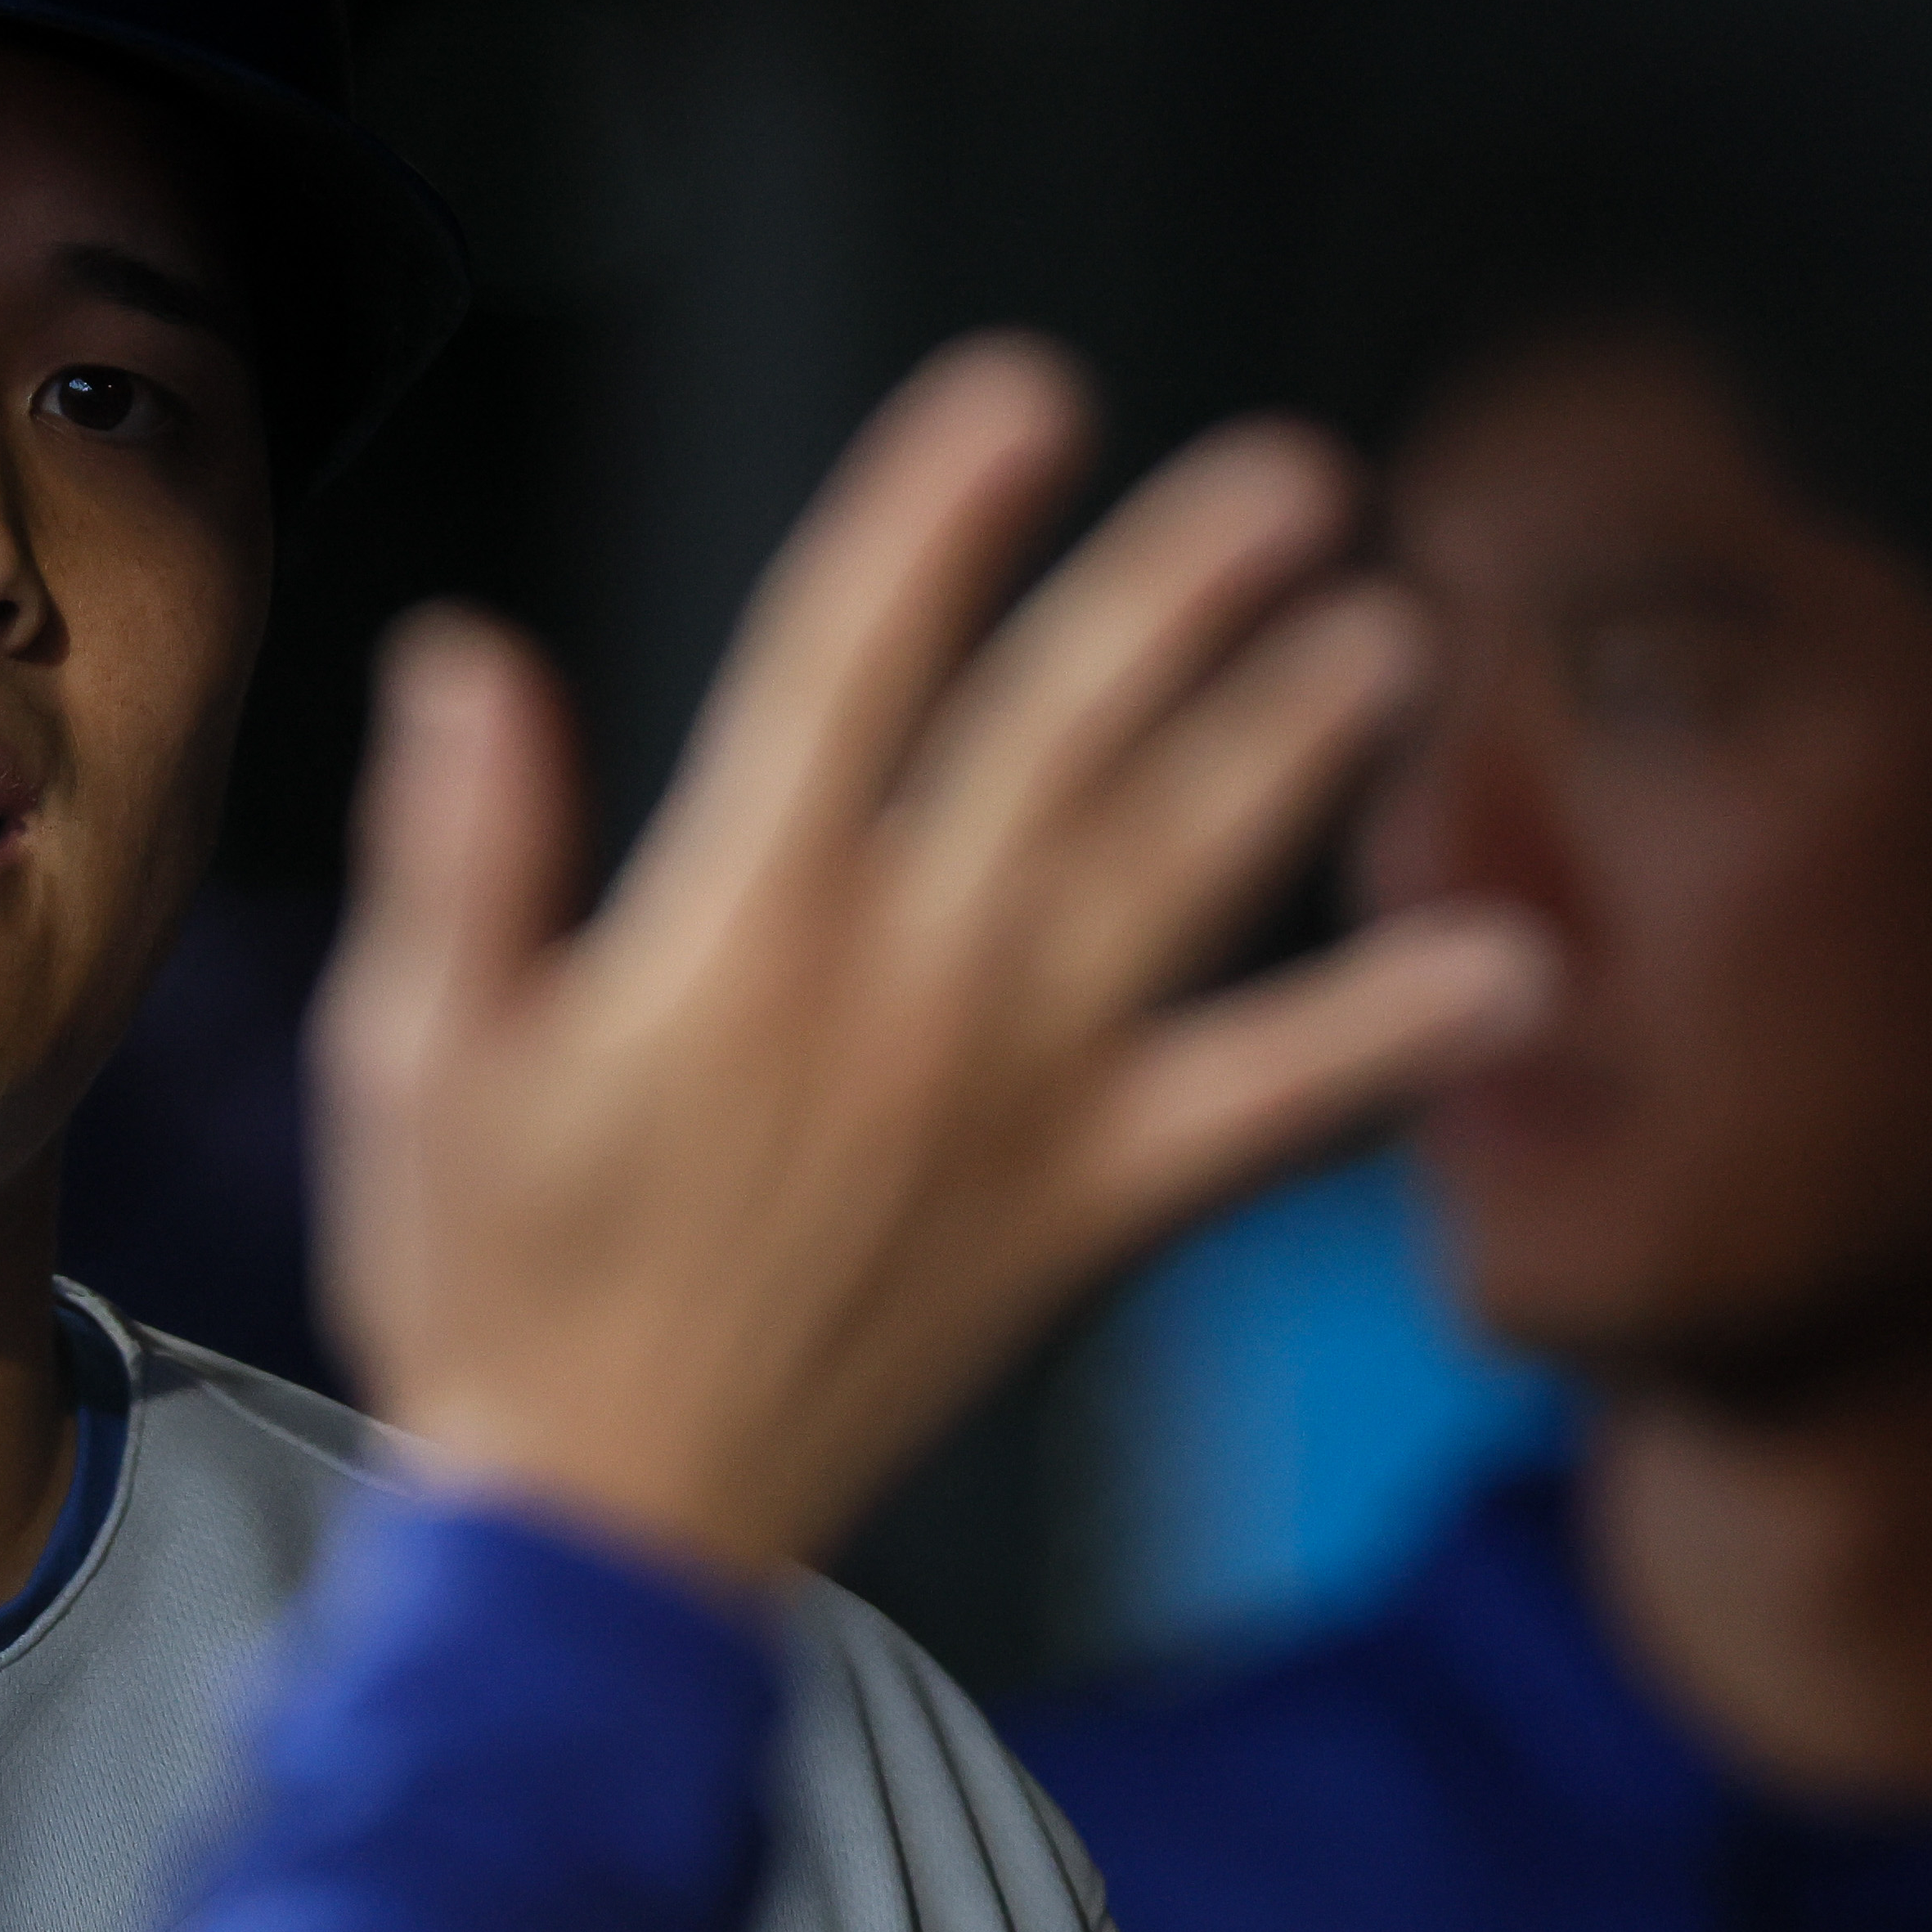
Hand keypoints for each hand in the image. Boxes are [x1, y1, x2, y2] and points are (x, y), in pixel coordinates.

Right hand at [313, 340, 1547, 1585]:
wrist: (602, 1533)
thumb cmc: (493, 1289)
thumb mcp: (415, 1059)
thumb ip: (460, 852)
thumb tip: (469, 663)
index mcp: (731, 930)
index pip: (850, 666)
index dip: (937, 515)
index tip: (1024, 398)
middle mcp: (901, 990)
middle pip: (1066, 733)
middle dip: (1181, 588)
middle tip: (1291, 479)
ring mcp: (1013, 1099)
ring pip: (1185, 873)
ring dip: (1301, 745)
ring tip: (1396, 633)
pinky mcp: (1084, 1207)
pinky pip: (1267, 1109)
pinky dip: (1391, 1041)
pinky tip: (1516, 974)